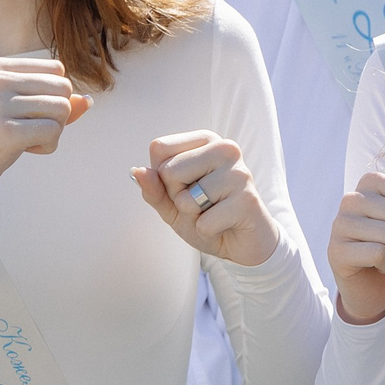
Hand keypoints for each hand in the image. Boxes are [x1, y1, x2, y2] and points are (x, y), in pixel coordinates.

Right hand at [0, 57, 88, 203]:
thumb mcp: (15, 111)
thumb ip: (51, 102)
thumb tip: (87, 101)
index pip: (56, 70)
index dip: (53, 95)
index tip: (27, 113)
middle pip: (63, 88)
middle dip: (57, 114)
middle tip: (30, 130)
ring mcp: (0, 104)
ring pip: (63, 109)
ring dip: (53, 132)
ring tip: (26, 140)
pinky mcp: (7, 132)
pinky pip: (53, 132)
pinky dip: (47, 146)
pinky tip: (24, 151)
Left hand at [133, 131, 281, 265]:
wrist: (242, 243)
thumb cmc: (206, 216)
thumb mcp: (172, 204)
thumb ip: (153, 188)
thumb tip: (136, 172)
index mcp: (205, 140)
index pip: (159, 148)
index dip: (163, 177)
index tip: (186, 186)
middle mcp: (225, 148)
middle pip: (168, 171)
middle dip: (178, 197)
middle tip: (202, 204)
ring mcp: (239, 172)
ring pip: (186, 199)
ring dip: (194, 216)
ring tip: (214, 213)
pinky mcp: (247, 199)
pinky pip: (204, 222)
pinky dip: (208, 231)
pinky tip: (225, 225)